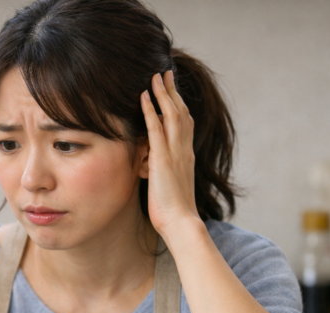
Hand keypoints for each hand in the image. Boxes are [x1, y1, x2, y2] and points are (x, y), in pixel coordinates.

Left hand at [140, 71, 200, 240]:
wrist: (181, 222)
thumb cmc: (174, 210)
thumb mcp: (169, 184)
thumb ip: (164, 170)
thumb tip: (152, 164)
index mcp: (186, 155)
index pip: (184, 123)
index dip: (178, 104)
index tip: (172, 89)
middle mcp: (183, 149)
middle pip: (180, 112)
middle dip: (172, 91)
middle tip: (165, 73)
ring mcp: (175, 152)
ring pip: (171, 114)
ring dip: (162, 93)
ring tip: (155, 76)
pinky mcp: (162, 158)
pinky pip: (156, 128)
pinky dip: (150, 110)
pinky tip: (143, 96)